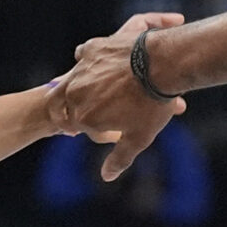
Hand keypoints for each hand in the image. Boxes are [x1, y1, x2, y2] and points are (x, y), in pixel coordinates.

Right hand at [51, 13, 187, 181]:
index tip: (92, 128)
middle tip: (89, 108)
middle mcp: (76, 93)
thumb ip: (119, 158)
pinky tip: (99, 65)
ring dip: (78, 86)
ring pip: (70, 80)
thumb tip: (107, 177)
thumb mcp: (139, 138)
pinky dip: (87, 63)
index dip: (84, 128)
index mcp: (84, 118)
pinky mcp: (91, 49)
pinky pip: (81, 56)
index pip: (73, 126)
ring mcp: (82, 70)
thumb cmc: (152, 104)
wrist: (162, 64)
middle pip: (64, 104)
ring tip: (95, 88)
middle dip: (74, 108)